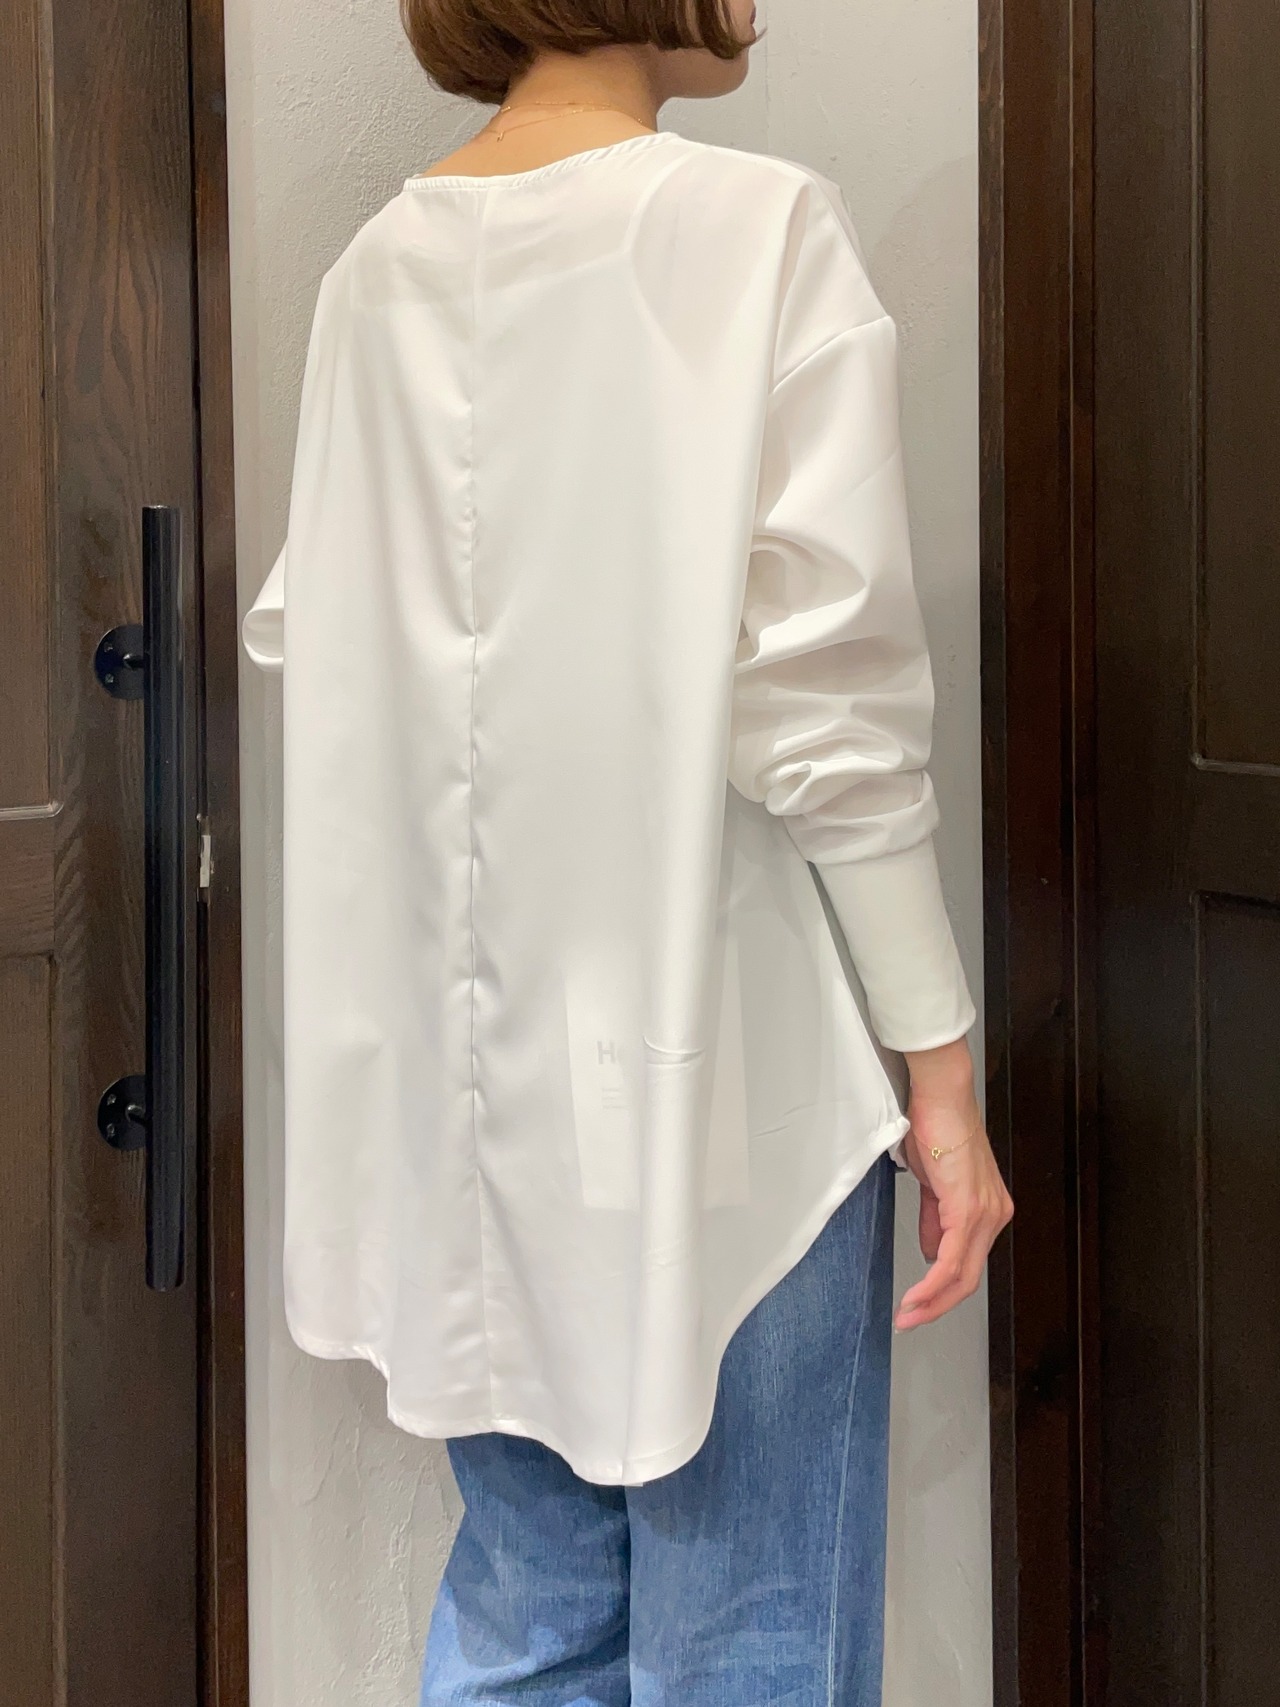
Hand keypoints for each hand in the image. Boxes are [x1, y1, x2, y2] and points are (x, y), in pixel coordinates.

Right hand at [894, 1039, 1012, 1330]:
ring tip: (907, 1315)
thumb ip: (935, 1219)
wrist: (940, 1095)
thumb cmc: (935, 1126)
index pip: (968, 1263)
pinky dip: (933, 1284)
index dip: (942, 1291)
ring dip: (932, 1301)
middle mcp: (994, 1215)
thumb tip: (931, 1251)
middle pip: (969, 1277)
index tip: (916, 1306)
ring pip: (963, 1275)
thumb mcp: (933, 1183)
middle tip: (909, 1321)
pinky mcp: (969, 1208)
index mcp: (987, 1209)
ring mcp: (985, 1213)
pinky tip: (917, 1296)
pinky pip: (951, 1259)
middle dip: (937, 1306)